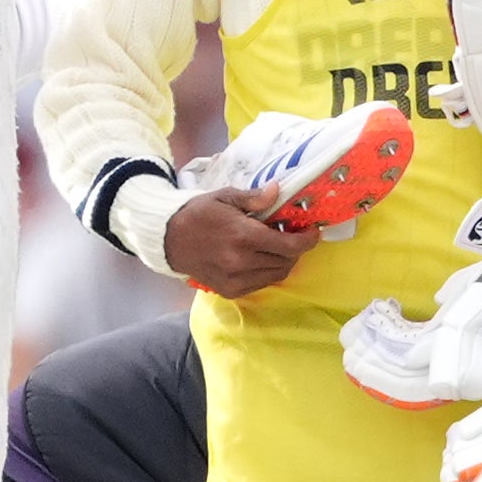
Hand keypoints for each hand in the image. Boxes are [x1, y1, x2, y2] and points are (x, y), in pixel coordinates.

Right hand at [164, 185, 316, 297]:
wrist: (168, 239)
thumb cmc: (198, 213)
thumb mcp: (225, 197)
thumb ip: (254, 198)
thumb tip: (278, 191)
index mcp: (243, 236)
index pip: (289, 246)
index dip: (307, 241)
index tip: (313, 232)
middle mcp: (241, 262)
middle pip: (286, 261)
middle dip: (296, 248)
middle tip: (293, 235)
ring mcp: (235, 279)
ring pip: (277, 274)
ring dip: (284, 261)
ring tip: (277, 246)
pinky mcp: (230, 290)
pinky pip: (262, 283)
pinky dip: (268, 272)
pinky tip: (261, 258)